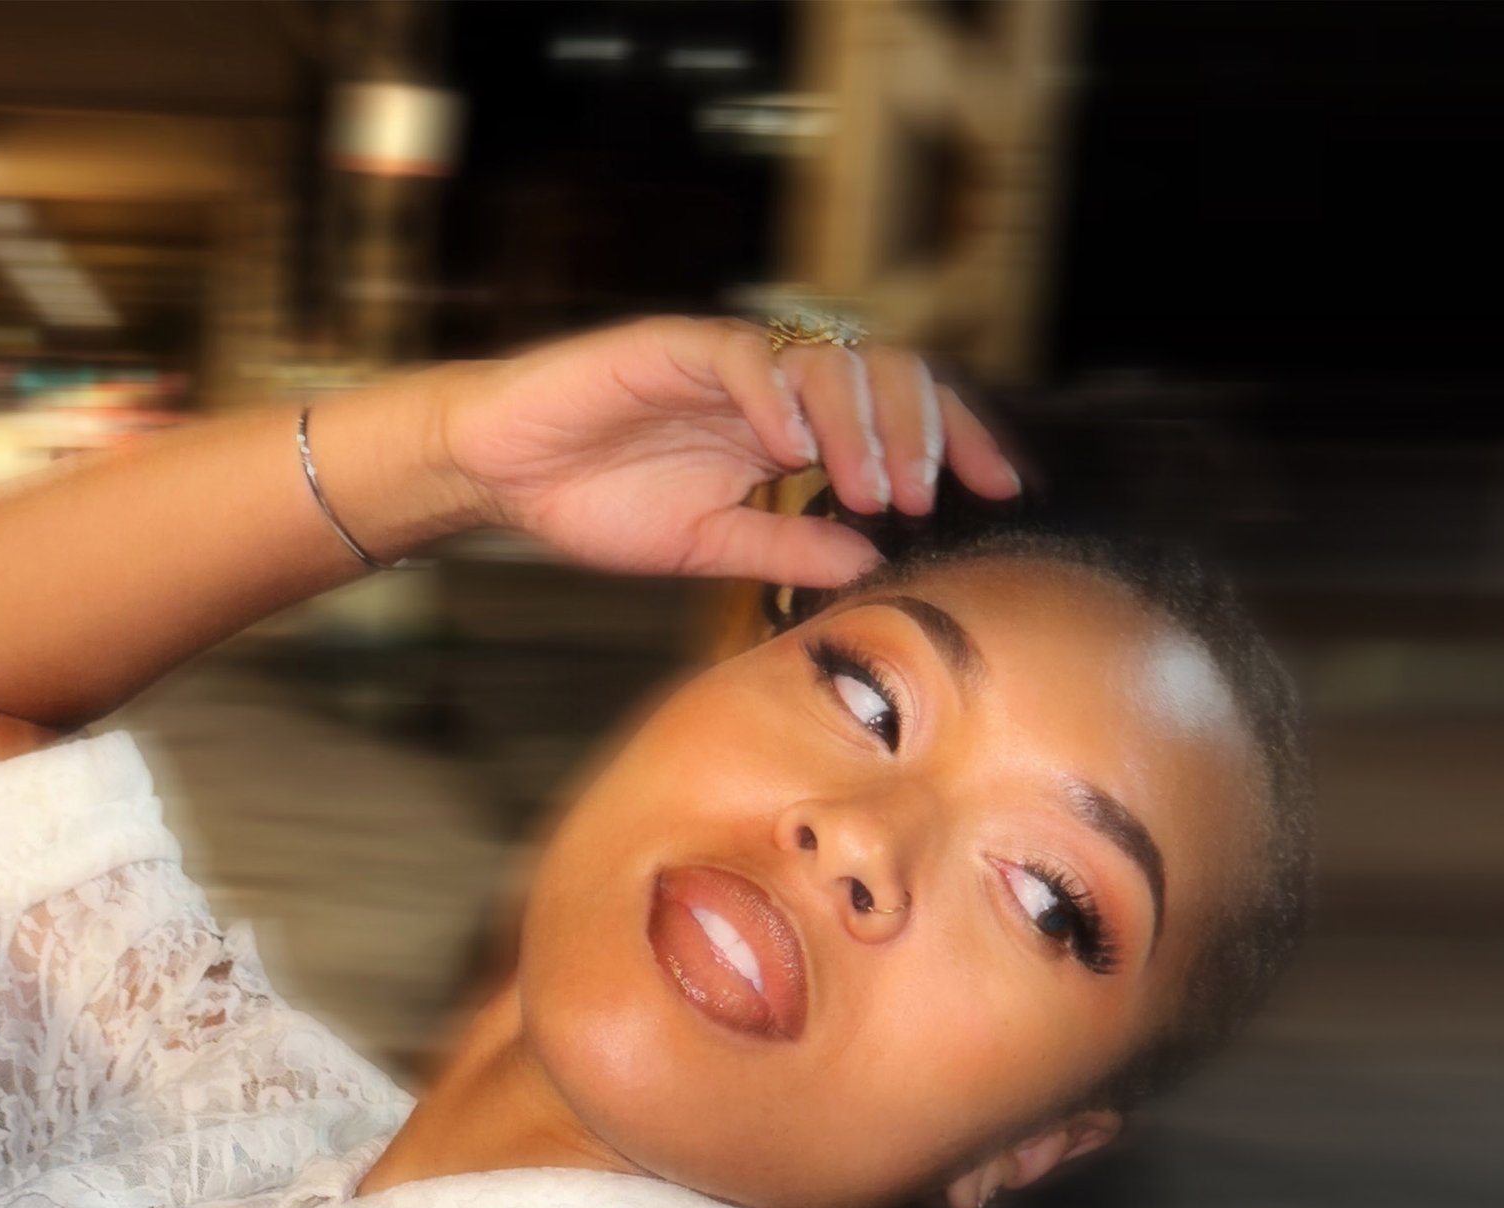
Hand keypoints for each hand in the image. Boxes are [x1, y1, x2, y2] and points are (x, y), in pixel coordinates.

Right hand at [432, 316, 1019, 588]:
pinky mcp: (673, 347)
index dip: (954, 442)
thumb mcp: (708, 548)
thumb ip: (788, 546)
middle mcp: (771, 386)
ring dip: (860, 424)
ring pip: (825, 360)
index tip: (997, 489)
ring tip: (873, 487)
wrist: (506, 474)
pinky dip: (778, 397)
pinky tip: (796, 447)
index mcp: (789, 428)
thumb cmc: (598, 503)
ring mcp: (727, 362)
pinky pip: (743, 356)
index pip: (895, 417)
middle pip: (882, 373)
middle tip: (929, 495)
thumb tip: (871, 564)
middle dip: (923, 430)